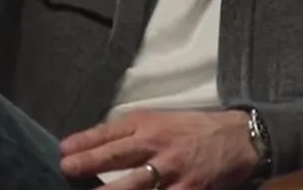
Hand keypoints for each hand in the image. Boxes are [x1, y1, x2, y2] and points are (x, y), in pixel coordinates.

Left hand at [60, 110, 258, 188]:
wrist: (238, 138)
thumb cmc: (193, 128)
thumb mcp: (159, 120)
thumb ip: (128, 132)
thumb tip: (92, 145)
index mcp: (149, 125)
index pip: (111, 132)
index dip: (85, 142)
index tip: (63, 150)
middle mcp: (158, 145)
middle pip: (118, 157)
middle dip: (89, 164)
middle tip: (66, 170)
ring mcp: (173, 171)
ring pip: (136, 185)